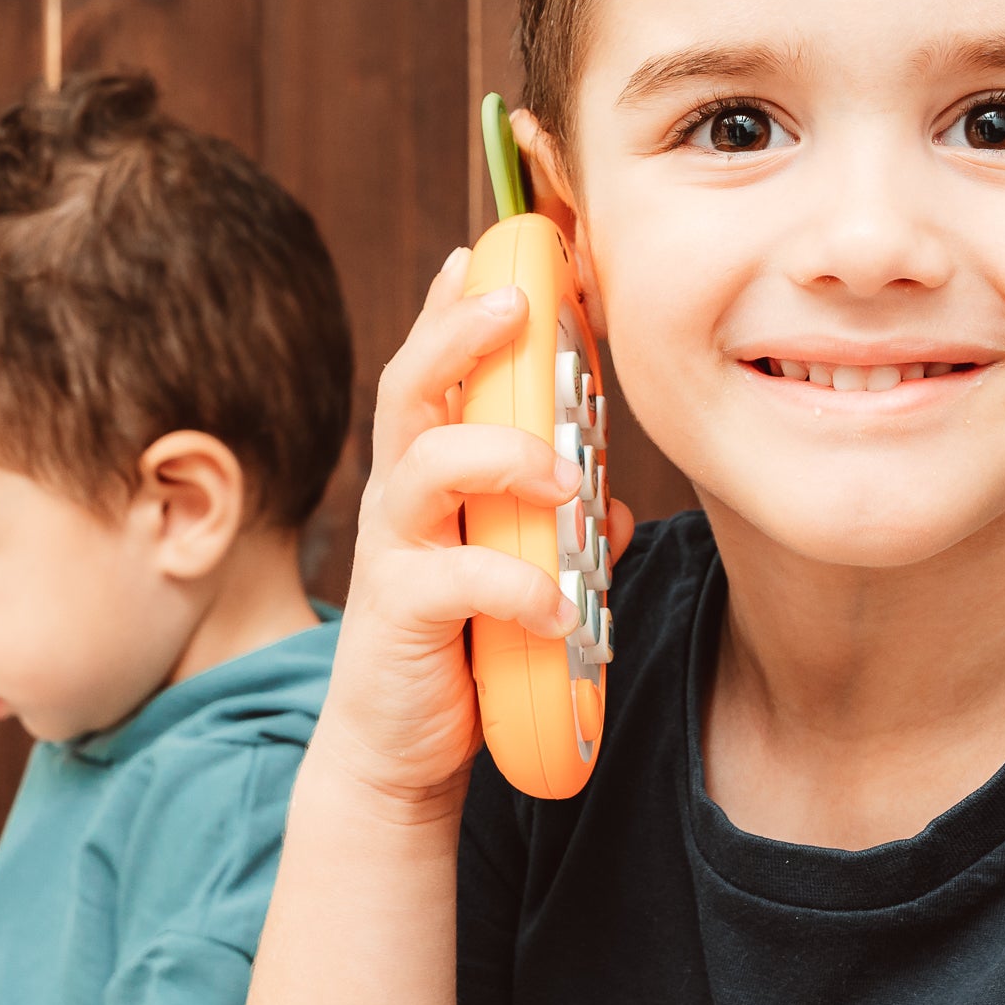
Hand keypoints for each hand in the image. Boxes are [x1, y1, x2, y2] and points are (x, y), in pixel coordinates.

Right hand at [317, 250, 632, 822]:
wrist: (401, 751)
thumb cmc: (460, 643)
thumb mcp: (516, 566)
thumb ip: (554, 525)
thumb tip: (609, 499)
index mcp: (429, 472)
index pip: (436, 365)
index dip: (464, 304)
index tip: (510, 253)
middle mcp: (401, 498)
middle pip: (410, 386)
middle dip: (460, 332)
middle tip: (518, 302)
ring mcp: (395, 552)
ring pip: (422, 466)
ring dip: (500, 456)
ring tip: (563, 478)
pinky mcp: (401, 615)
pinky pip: (454, 581)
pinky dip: (516, 586)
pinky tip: (556, 605)